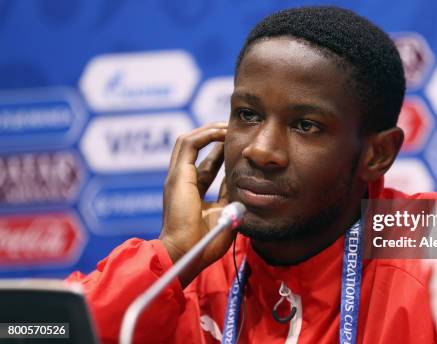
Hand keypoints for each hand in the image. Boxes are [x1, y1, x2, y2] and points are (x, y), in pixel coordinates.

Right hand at [159, 122, 234, 286]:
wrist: (186, 253)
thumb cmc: (205, 242)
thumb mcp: (227, 214)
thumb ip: (235, 199)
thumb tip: (251, 190)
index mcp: (194, 193)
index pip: (210, 165)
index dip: (224, 153)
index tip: (242, 146)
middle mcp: (184, 181)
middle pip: (199, 149)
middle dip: (217, 136)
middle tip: (236, 130)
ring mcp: (178, 176)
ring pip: (190, 141)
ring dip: (210, 130)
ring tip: (229, 125)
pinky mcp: (177, 174)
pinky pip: (189, 144)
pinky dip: (205, 134)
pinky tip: (222, 132)